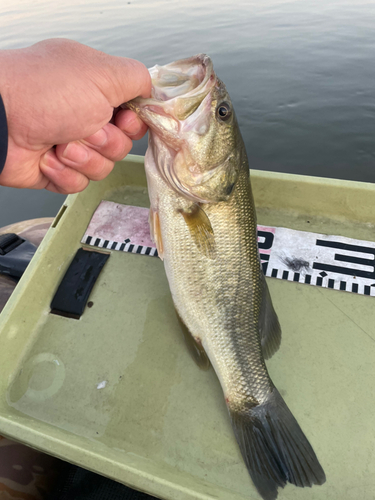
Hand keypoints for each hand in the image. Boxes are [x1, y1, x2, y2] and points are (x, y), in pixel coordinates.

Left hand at [0, 39, 150, 192]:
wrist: (2, 122)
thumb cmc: (44, 92)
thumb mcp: (103, 74)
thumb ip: (137, 78)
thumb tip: (152, 90)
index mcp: (96, 89)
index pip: (133, 115)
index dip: (134, 124)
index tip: (124, 120)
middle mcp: (84, 115)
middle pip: (122, 145)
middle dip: (106, 141)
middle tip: (85, 128)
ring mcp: (70, 143)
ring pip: (103, 167)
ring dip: (84, 157)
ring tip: (61, 142)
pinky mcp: (57, 169)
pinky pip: (79, 184)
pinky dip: (65, 172)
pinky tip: (48, 156)